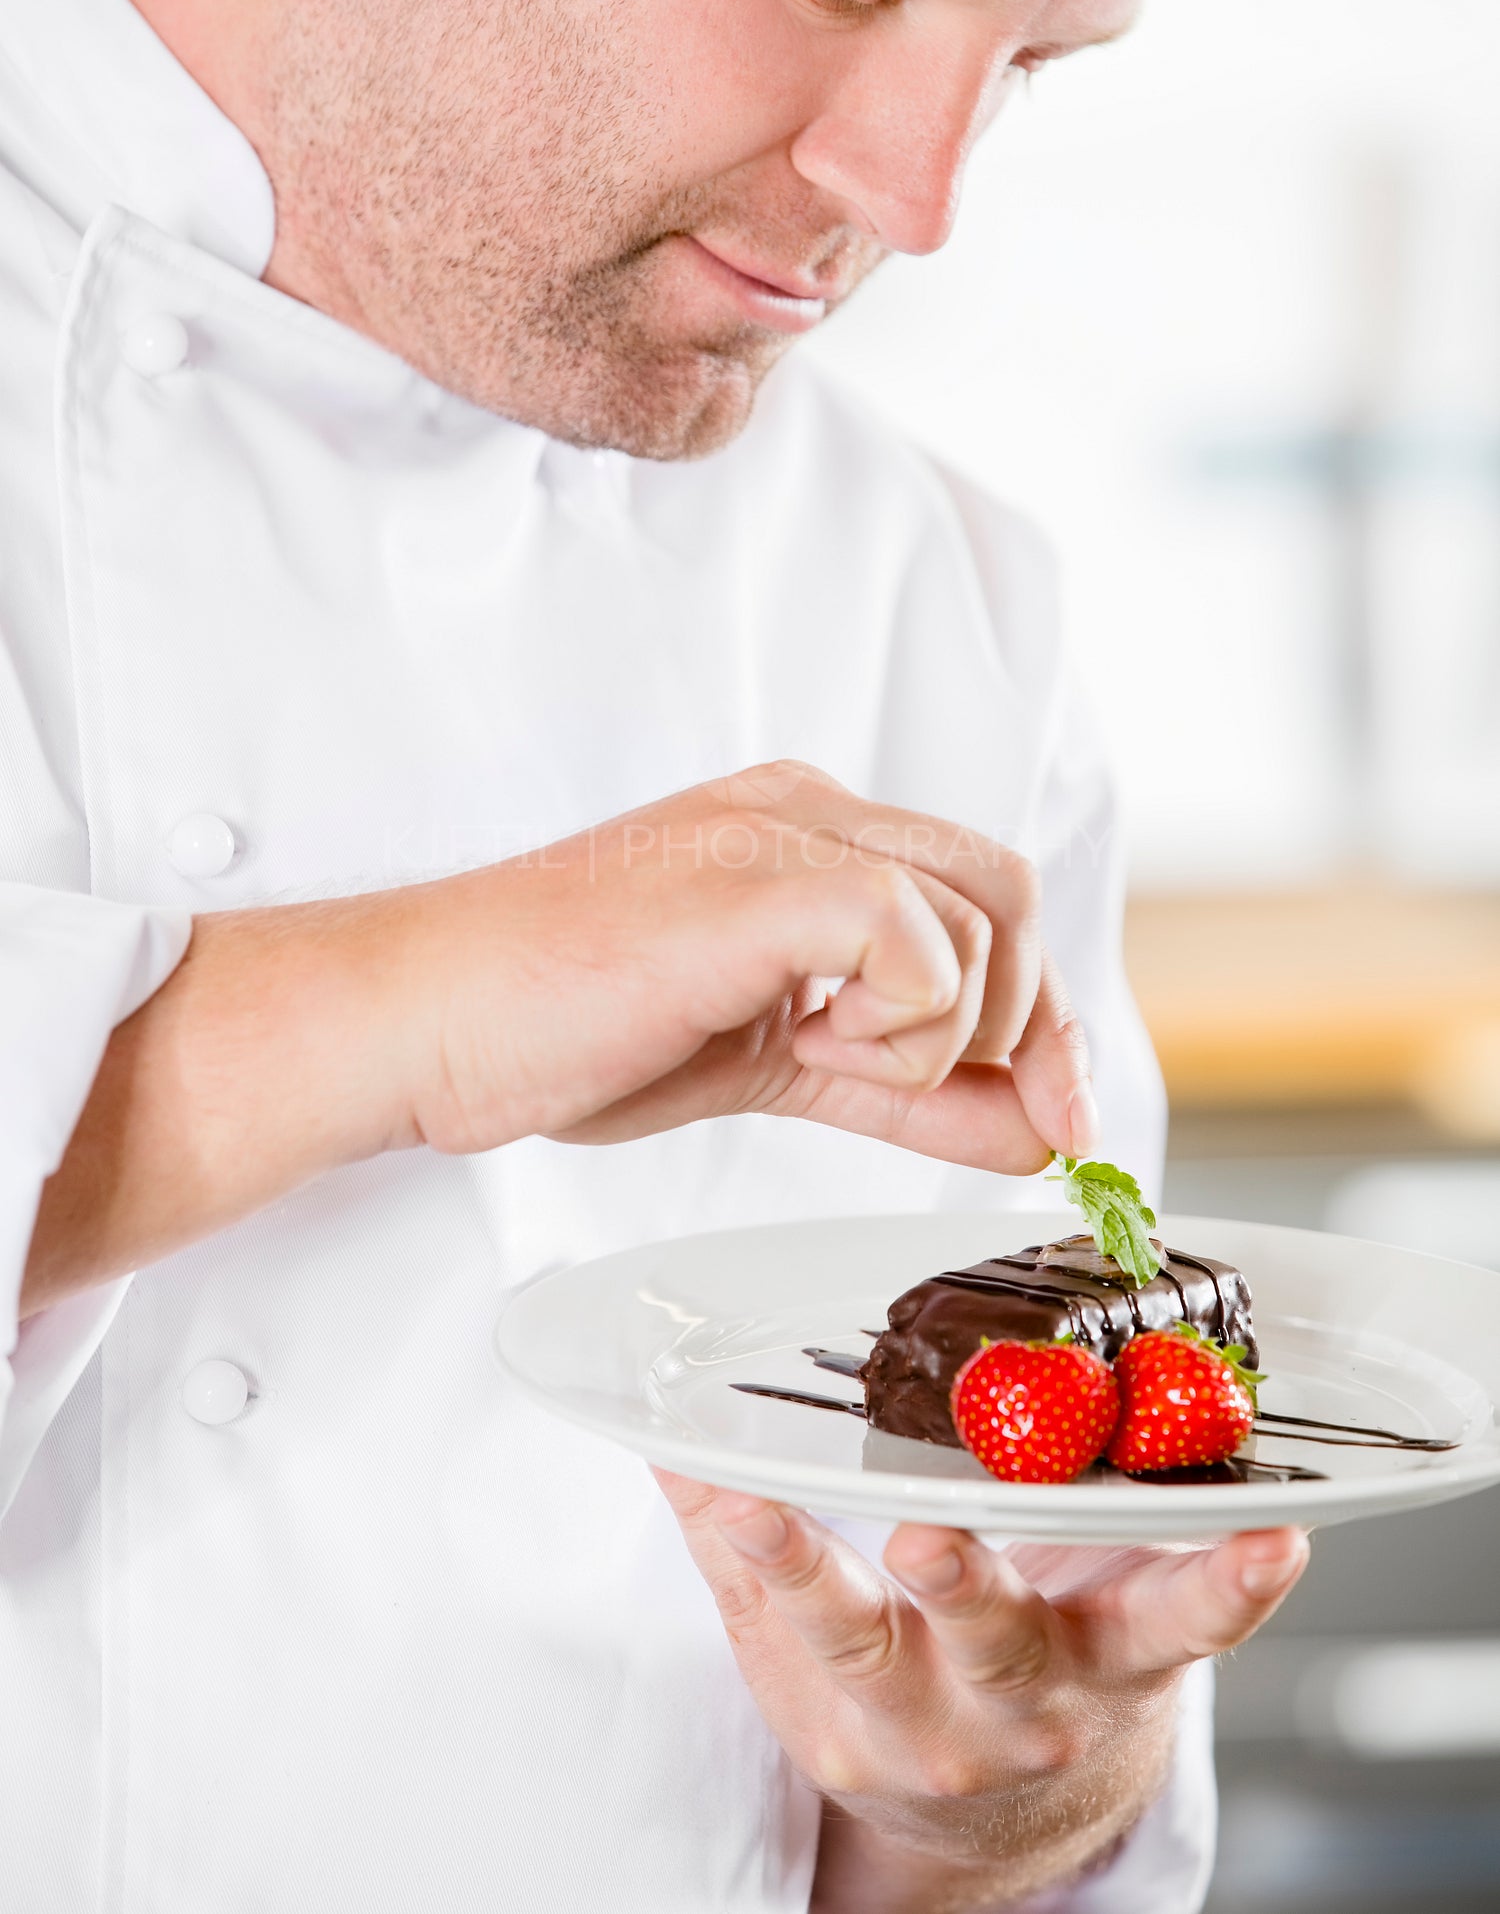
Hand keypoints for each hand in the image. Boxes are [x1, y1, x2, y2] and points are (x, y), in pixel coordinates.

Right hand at [398, 759, 1093, 1163]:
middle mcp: (805, 811)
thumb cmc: (563, 1027)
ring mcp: (781, 833)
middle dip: (1034, 1026)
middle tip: (1010, 1121)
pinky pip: (914, 940)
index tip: (1057, 1119)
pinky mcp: (757, 882)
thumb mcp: (773, 1064)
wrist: (429, 1019)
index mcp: (804, 834)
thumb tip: (1030, 1133)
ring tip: (820, 1062)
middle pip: (1007, 891)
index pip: (982, 898)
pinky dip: (896, 1023)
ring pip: (978, 917)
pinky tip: (805, 1046)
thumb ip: (902, 1088)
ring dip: (936, 1034)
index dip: (1043, 1014)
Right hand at [656, 1468, 1308, 1912]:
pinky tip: (1277, 1538)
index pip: (811, 1620)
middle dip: (945, 1585)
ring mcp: (1065, 1687)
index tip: (739, 1493)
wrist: (995, 1814)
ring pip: (1094, 1632)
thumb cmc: (884, 1689)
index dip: (772, 1555)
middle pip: (952, 1639)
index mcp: (863, 1699)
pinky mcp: (1142, 1661)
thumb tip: (666, 1438)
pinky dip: (1238, 1584)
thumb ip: (735, 1542)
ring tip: (1157, 1533)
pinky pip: (1196, 1627)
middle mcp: (967, 1707)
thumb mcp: (791, 1646)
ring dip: (1123, 1586)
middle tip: (930, 1532)